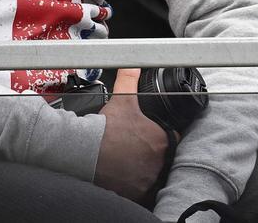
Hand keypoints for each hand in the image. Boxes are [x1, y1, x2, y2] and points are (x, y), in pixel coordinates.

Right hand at [94, 69, 172, 202]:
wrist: (84, 150)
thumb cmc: (105, 128)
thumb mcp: (122, 99)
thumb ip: (130, 79)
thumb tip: (132, 65)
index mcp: (161, 141)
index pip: (173, 139)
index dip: (164, 136)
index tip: (154, 135)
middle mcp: (158, 162)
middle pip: (164, 157)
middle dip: (155, 153)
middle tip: (140, 148)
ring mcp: (147, 179)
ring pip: (154, 174)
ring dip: (147, 169)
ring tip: (133, 162)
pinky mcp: (134, 192)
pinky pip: (142, 190)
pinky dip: (137, 184)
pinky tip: (128, 175)